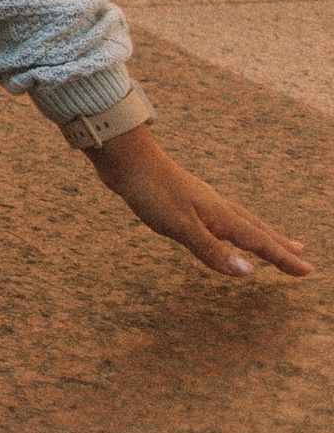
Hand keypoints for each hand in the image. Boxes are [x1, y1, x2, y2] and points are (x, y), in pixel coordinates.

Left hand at [88, 126, 309, 277]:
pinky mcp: (184, 199)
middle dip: (278, 244)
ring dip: (257, 234)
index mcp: (220, 215)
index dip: (282, 258)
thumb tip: (248, 273)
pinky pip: (218, 218)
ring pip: (238, 221)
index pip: (258, 242)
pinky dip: (231, 227)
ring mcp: (200, 201)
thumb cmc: (151, 191)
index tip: (307, 270)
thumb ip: (212, 250)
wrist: (125, 158)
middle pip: (254, 228)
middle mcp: (216, 207)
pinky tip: (220, 228)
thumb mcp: (180, 226)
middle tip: (301, 254)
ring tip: (271, 241)